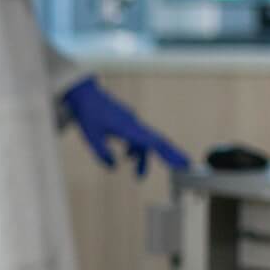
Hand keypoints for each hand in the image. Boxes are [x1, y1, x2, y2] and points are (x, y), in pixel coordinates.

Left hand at [61, 77, 187, 177]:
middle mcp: (134, 124)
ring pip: (145, 142)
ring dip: (143, 159)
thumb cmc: (87, 113)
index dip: (168, 154)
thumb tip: (114, 167)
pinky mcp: (126, 121)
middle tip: (185, 166)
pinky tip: (128, 157)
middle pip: (157, 141)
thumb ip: (103, 154)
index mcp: (128, 128)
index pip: (153, 142)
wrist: (84, 93)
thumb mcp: (91, 137)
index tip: (180, 164)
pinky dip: (135, 149)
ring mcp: (131, 122)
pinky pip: (137, 137)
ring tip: (138, 176)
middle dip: (170, 155)